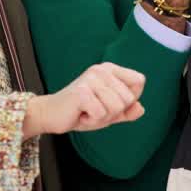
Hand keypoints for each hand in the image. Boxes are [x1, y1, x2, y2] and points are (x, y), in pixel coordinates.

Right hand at [23, 62, 145, 137]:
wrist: (50, 115)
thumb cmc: (81, 112)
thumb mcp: (110, 113)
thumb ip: (127, 111)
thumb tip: (141, 109)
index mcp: (110, 69)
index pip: (139, 81)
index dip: (130, 99)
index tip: (110, 101)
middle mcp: (102, 70)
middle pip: (128, 98)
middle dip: (114, 112)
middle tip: (94, 108)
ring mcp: (91, 79)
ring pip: (116, 108)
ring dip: (102, 117)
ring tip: (86, 111)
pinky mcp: (82, 92)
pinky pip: (101, 114)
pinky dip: (91, 121)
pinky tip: (80, 114)